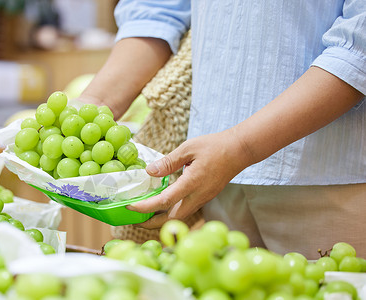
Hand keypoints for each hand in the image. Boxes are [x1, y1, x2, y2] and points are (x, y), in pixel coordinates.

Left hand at [127, 128, 252, 228]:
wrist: (240, 150)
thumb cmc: (214, 146)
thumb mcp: (188, 148)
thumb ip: (168, 161)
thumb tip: (149, 172)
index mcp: (192, 182)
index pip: (164, 201)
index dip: (145, 207)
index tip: (130, 207)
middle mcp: (198, 196)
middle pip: (172, 219)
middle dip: (152, 223)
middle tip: (135, 219)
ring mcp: (203, 199)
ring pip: (180, 217)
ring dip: (161, 219)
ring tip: (145, 214)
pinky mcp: (205, 197)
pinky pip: (186, 210)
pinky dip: (171, 211)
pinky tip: (162, 204)